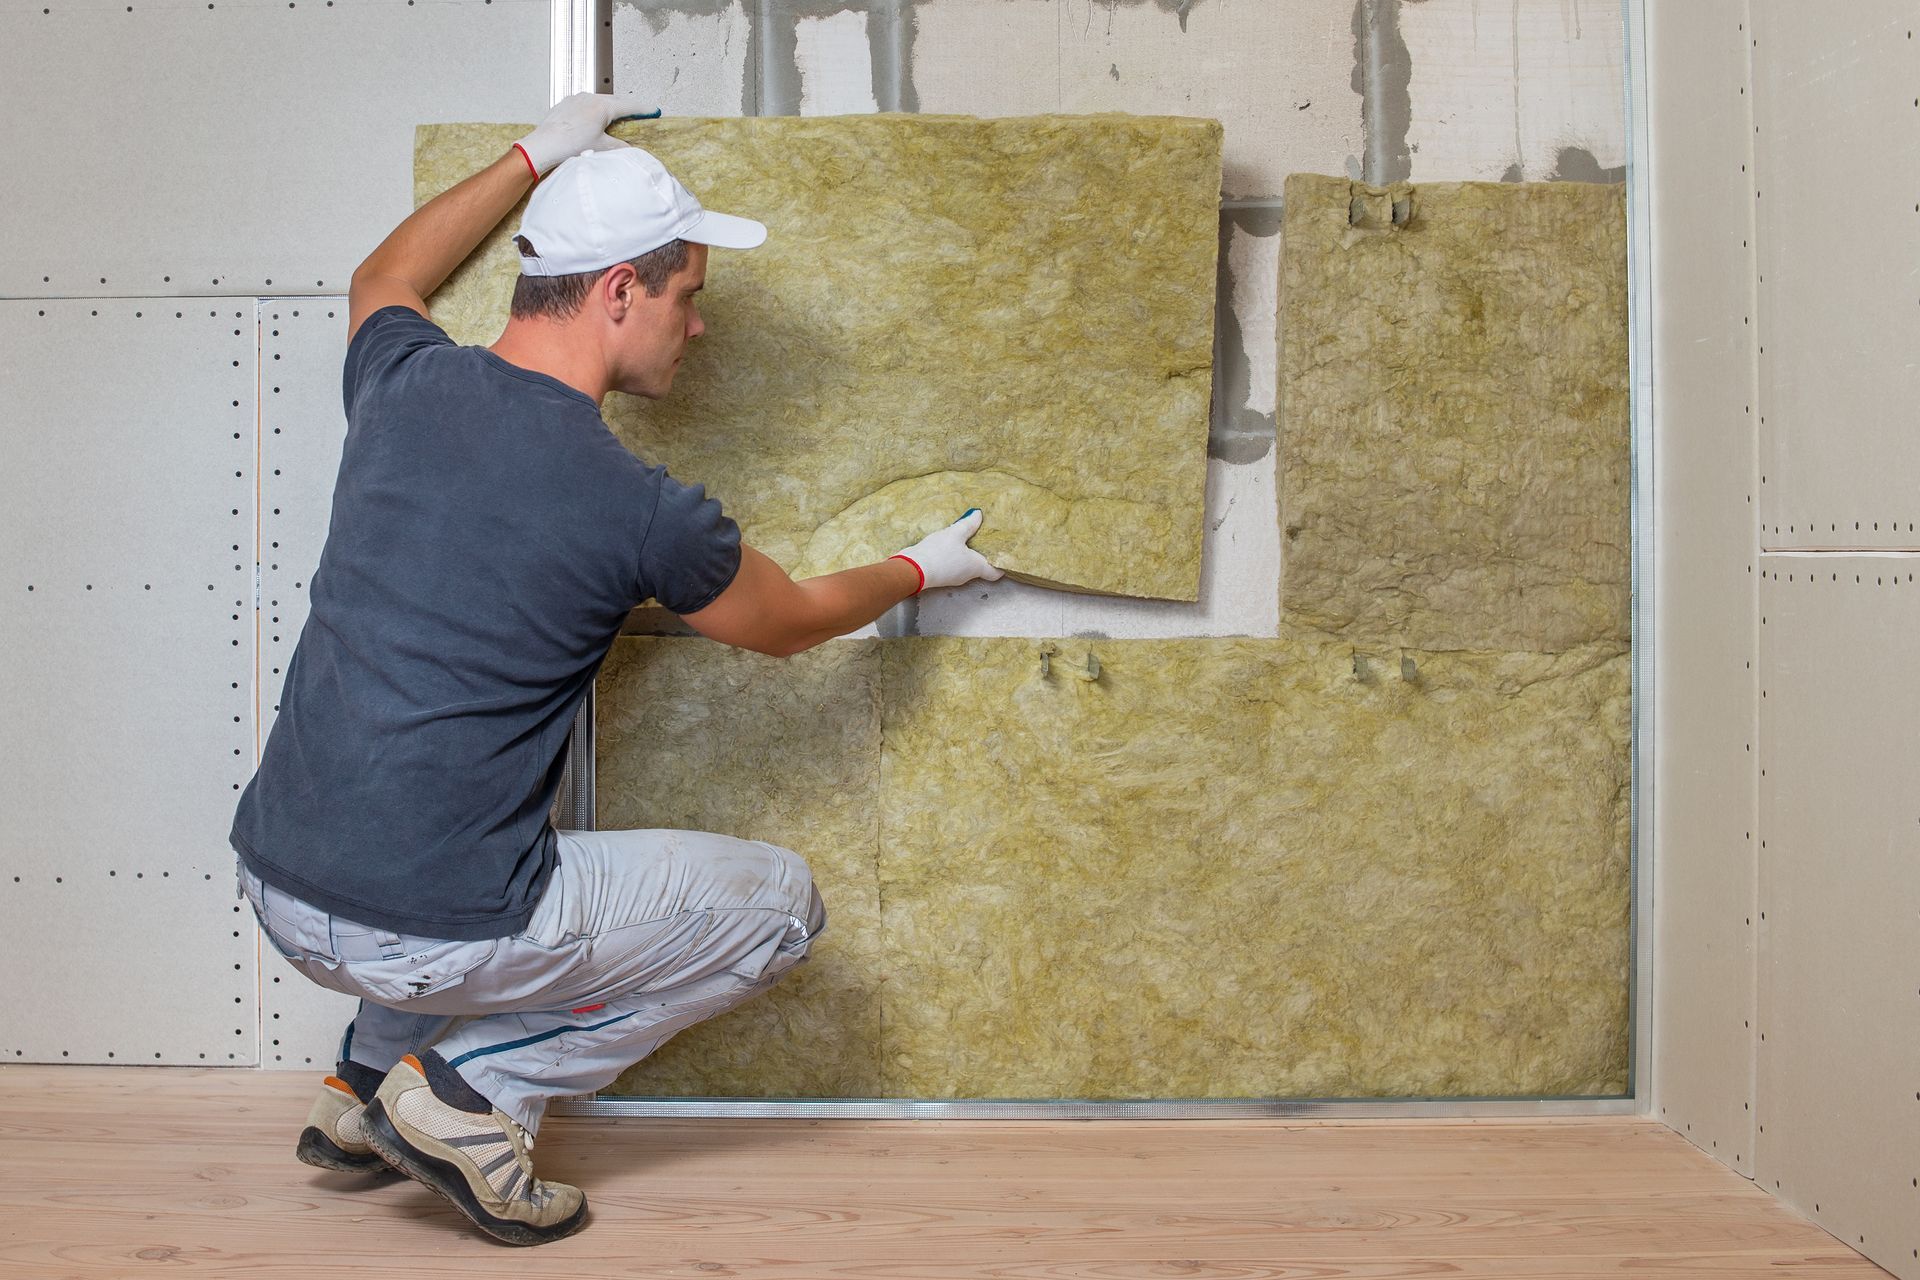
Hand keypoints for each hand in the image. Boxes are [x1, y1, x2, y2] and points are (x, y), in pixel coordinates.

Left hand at [514, 91, 661, 177]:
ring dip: (610, 107)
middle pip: (615, 100)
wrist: (544, 146)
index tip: (654, 110)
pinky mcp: (566, 103)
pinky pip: (585, 103)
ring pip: (599, 100)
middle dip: (628, 107)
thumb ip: (620, 146)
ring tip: (616, 117)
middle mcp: (590, 98)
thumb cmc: (570, 145)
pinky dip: (594, 109)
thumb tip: (630, 148)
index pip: (629, 106)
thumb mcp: (601, 147)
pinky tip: (593, 120)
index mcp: (602, 106)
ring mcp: (576, 99)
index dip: (643, 109)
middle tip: (639, 113)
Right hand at [890, 509, 1004, 593]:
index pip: (996, 572)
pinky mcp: (941, 572)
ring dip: (969, 552)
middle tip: (989, 537)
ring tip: (970, 535)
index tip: (1006, 554)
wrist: (911, 569)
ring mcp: (953, 576)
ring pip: (966, 564)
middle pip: (981, 566)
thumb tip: (979, 514)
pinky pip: (953, 562)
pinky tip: (951, 541)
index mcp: (976, 567)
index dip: (1002, 564)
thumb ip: (968, 524)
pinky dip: (956, 553)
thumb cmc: (939, 553)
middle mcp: (967, 575)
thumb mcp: (955, 533)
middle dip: (985, 553)